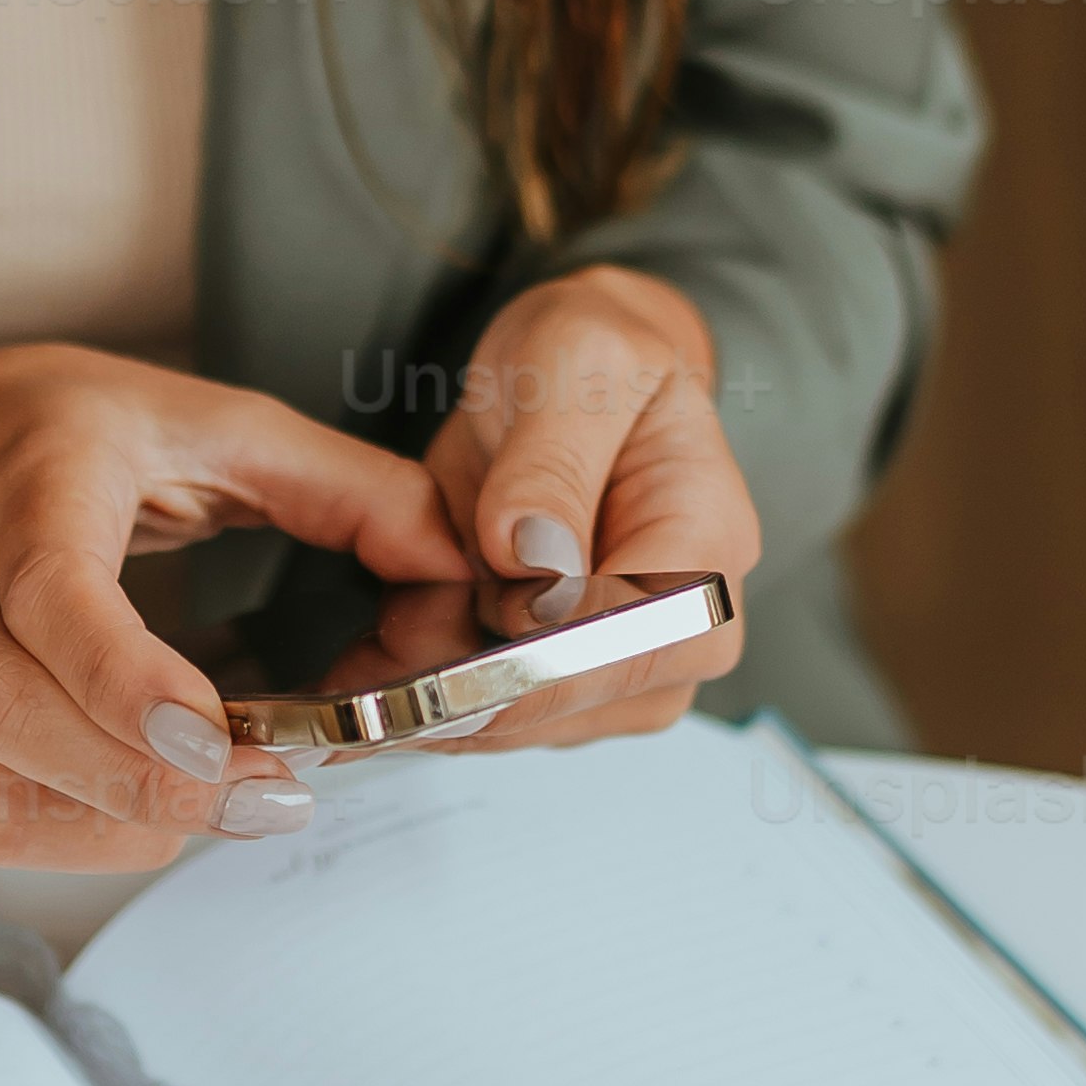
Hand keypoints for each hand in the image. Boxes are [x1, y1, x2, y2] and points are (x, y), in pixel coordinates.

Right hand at [0, 344, 466, 867]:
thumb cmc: (40, 436)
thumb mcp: (195, 419)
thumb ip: (337, 486)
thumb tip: (459, 562)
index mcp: (26, 485)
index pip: (51, 596)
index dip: (123, 680)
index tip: (210, 740)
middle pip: (12, 711)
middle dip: (143, 783)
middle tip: (269, 801)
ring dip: (118, 824)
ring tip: (232, 810)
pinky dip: (74, 838)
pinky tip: (147, 816)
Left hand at [424, 267, 760, 747]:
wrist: (571, 376)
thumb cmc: (594, 359)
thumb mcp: (575, 364)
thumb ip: (551, 463)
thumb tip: (532, 560)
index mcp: (709, 546)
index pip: (633, 646)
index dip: (535, 662)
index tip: (439, 648)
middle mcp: (679, 627)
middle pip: (575, 704)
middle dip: (467, 682)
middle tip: (386, 629)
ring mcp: (620, 664)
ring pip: (520, 725)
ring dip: (437, 692)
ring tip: (381, 626)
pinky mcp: (560, 675)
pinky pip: (488, 714)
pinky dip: (426, 692)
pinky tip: (377, 656)